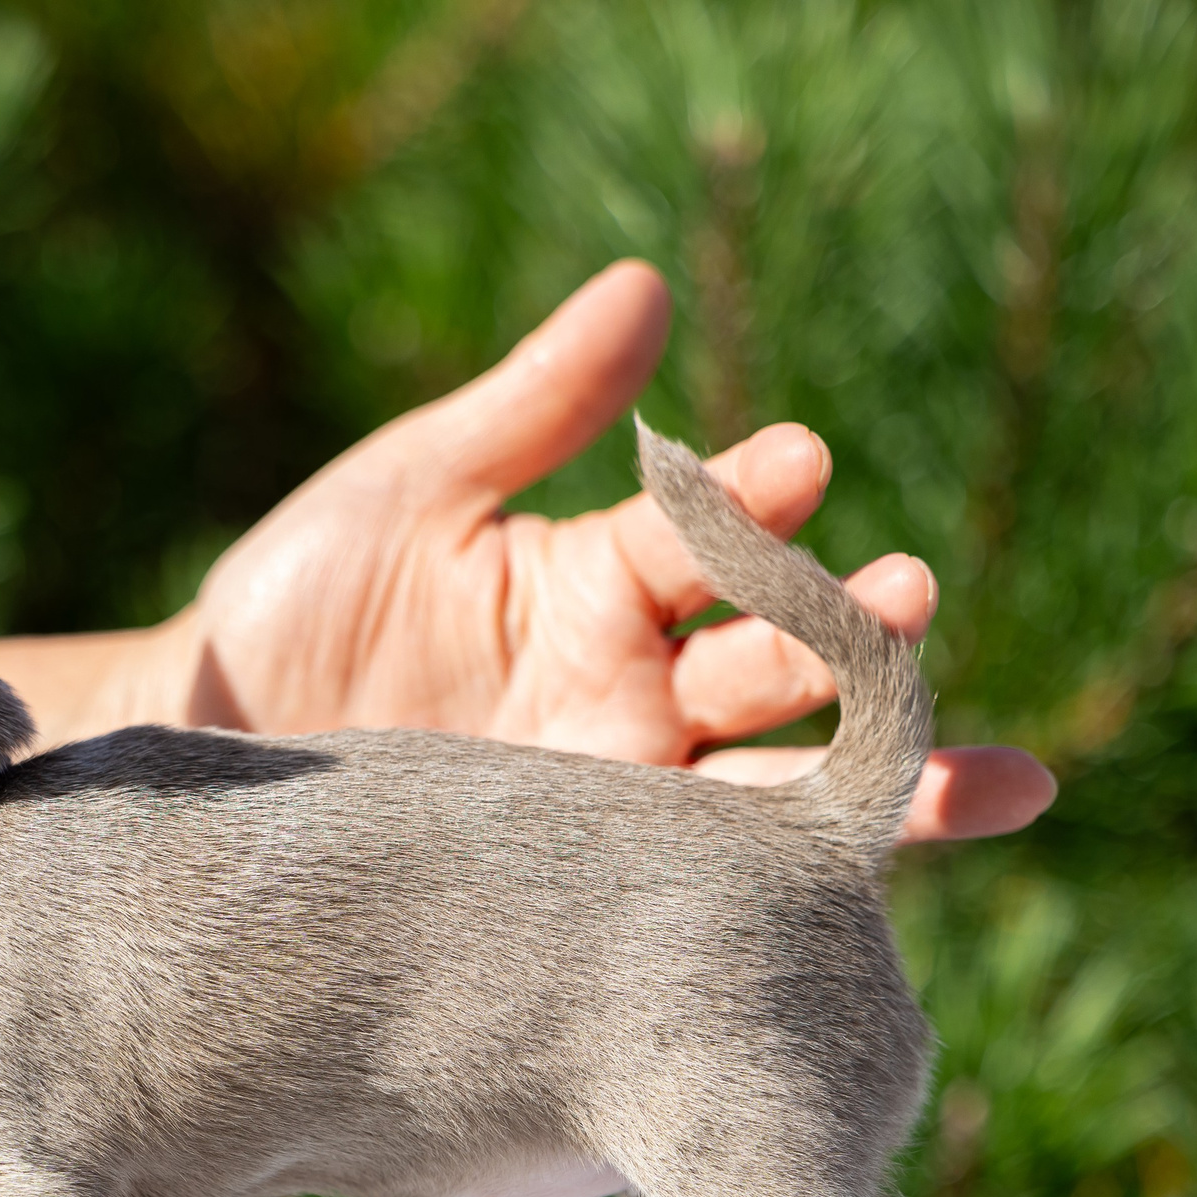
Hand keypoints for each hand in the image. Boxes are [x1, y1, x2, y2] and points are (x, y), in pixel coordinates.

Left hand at [155, 261, 1054, 840]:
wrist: (204, 755)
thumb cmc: (299, 607)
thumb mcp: (409, 494)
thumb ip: (531, 408)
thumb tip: (644, 287)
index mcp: (597, 582)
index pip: (701, 535)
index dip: (749, 499)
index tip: (797, 461)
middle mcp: (632, 692)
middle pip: (769, 665)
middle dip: (844, 633)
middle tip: (906, 596)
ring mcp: (617, 797)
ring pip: (776, 792)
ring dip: (883, 776)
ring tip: (992, 778)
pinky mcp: (590, 894)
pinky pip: (712, 900)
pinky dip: (799, 901)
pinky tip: (868, 909)